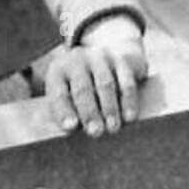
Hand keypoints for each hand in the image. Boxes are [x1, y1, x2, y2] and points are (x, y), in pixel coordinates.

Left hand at [45, 14, 146, 136]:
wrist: (109, 56)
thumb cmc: (82, 88)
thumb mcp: (68, 95)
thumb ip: (68, 112)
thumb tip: (75, 131)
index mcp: (58, 71)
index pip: (59, 94)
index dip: (64, 111)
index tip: (71, 127)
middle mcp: (78, 60)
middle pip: (82, 89)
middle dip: (90, 112)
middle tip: (96, 132)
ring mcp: (101, 57)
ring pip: (105, 84)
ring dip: (110, 108)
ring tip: (113, 128)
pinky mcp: (122, 59)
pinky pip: (126, 81)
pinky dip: (128, 100)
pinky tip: (130, 116)